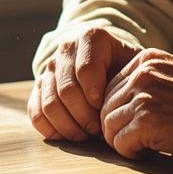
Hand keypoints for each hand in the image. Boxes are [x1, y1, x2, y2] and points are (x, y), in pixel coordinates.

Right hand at [28, 26, 138, 141]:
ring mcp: (49, 68)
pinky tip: (68, 135)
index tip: (107, 110)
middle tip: (99, 130)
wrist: (106, 61)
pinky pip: (35, 111)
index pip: (86, 70)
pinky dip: (50, 128)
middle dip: (84, 116)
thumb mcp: (136, 63)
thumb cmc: (125, 67)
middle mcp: (65, 49)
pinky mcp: (38, 87)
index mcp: (90, 38)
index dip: (96, 97)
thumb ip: (137, 74)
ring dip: (68, 126)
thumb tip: (133, 100)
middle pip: (67, 90)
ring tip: (86, 134)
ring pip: (49, 103)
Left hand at [100, 49, 172, 160]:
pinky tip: (149, 152)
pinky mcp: (147, 121)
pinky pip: (120, 142)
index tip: (135, 124)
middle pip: (105, 106)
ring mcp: (144, 96)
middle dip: (116, 127)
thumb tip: (121, 105)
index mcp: (147, 60)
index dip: (119, 110)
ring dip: (122, 140)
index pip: (111, 87)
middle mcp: (142, 74)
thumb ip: (149, 83)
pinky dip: (131, 152)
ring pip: (108, 125)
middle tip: (136, 140)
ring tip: (144, 146)